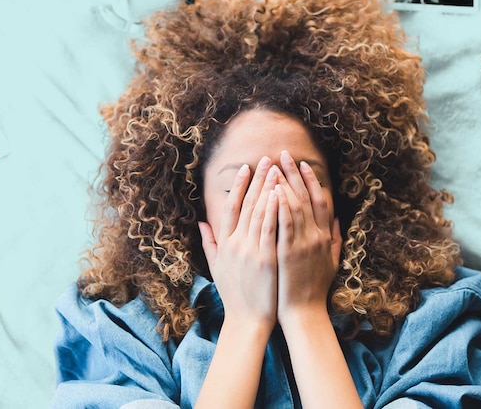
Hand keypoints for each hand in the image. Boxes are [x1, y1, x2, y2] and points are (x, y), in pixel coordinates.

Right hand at [199, 156, 279, 330]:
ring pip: (259, 212)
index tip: (246, 168)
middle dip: (257, 180)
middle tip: (266, 159)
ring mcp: (249, 250)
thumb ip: (209, 242)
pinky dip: (273, 210)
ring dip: (267, 188)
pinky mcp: (265, 259)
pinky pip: (270, 229)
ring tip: (276, 169)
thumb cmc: (235, 294)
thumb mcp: (217, 267)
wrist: (247, 320)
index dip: (239, 185)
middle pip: (247, 204)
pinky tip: (279, 193)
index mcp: (225, 243)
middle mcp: (235, 243)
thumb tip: (201, 222)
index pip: (231, 207)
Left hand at [274, 151, 341, 323]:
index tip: (302, 164)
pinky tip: (274, 191)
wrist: (304, 313)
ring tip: (275, 166)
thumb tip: (338, 218)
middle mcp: (316, 236)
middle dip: (294, 174)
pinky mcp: (289, 253)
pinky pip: (285, 224)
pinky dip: (281, 206)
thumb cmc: (314, 289)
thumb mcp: (332, 261)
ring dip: (285, 184)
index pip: (320, 201)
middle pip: (306, 197)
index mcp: (325, 237)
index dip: (311, 180)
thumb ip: (335, 238)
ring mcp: (304, 244)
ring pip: (295, 206)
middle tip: (283, 154)